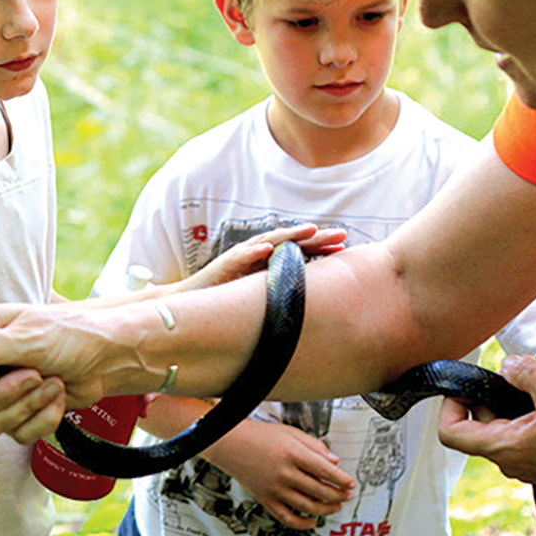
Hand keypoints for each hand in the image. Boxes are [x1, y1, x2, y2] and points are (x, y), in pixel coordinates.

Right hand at [0, 301, 140, 439]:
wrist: (108, 356)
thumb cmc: (71, 333)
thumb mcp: (29, 335)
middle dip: (3, 395)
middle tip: (34, 374)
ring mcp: (1, 391)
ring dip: (27, 406)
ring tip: (52, 382)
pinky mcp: (20, 413)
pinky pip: (16, 434)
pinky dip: (42, 419)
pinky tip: (58, 396)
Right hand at [182, 223, 346, 291]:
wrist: (192, 303)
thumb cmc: (227, 299)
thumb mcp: (260, 296)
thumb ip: (280, 292)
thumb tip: (307, 304)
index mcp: (267, 261)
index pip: (298, 251)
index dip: (319, 247)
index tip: (344, 247)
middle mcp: (256, 254)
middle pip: (289, 242)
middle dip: (315, 237)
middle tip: (341, 234)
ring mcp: (241, 257)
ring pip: (268, 242)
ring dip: (289, 236)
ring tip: (310, 231)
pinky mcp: (224, 265)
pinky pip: (241, 256)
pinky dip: (254, 251)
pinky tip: (267, 248)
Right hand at [208, 420, 354, 529]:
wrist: (229, 442)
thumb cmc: (258, 434)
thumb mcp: (289, 431)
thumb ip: (313, 445)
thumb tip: (334, 461)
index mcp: (292, 453)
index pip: (326, 471)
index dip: (342, 480)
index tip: (351, 483)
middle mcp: (284, 472)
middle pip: (320, 491)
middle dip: (338, 495)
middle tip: (346, 495)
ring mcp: (275, 488)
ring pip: (308, 507)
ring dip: (326, 509)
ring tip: (335, 506)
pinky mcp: (265, 499)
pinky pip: (288, 518)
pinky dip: (303, 524)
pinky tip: (313, 521)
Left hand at [439, 355, 535, 486]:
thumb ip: (526, 374)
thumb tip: (508, 365)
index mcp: (504, 448)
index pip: (449, 433)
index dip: (449, 405)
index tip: (464, 386)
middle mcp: (511, 460)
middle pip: (474, 426)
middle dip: (483, 398)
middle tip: (503, 379)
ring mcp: (528, 463)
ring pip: (498, 429)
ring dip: (505, 405)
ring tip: (528, 388)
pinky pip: (521, 434)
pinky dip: (523, 415)